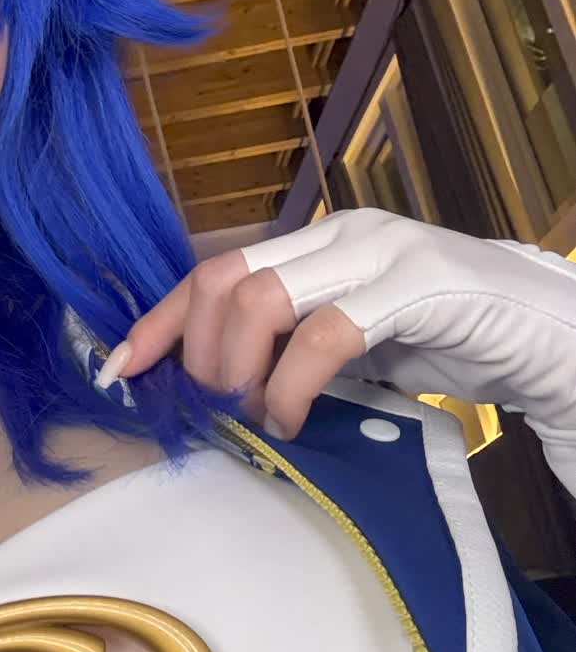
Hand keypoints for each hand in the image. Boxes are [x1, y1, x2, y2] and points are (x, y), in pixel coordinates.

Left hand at [101, 211, 575, 489]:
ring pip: (262, 301)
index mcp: (314, 241)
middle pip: (224, 283)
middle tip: (213, 407)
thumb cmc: (445, 339)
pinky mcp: (417, 287)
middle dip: (198, 355)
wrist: (548, 335)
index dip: (158, 321)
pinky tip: (293, 417)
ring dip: (239, 371)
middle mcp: (338, 235)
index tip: (119, 369)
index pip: (211, 271)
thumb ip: (289, 344)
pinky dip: (293, 384)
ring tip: (254, 414)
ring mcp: (379, 253)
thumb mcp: (352, 339)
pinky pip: (326, 334)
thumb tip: (209, 386)